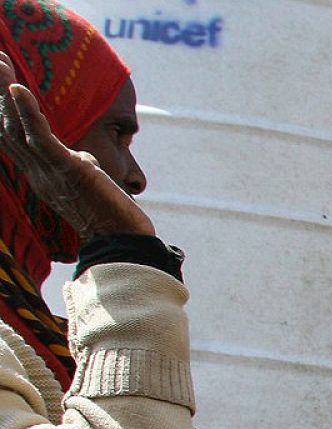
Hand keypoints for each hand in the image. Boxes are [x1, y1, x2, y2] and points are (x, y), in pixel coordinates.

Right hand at [0, 52, 152, 240]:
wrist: (124, 242)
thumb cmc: (111, 217)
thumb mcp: (89, 184)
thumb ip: (80, 167)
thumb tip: (83, 157)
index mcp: (41, 174)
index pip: (13, 136)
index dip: (2, 108)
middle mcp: (38, 171)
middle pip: (7, 126)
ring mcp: (50, 171)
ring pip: (17, 127)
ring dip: (5, 91)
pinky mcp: (67, 170)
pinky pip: (40, 138)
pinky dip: (28, 111)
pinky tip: (17, 88)